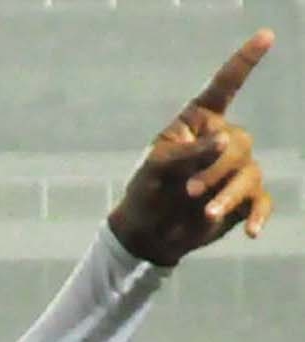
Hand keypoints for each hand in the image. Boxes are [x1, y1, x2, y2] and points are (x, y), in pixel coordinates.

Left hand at [109, 30, 273, 265]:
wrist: (148, 234)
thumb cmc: (147, 192)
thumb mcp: (157, 169)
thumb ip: (189, 154)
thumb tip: (226, 142)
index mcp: (199, 123)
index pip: (224, 87)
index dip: (245, 61)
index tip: (267, 35)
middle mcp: (223, 141)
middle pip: (239, 143)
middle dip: (218, 167)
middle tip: (190, 190)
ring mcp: (235, 170)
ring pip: (249, 173)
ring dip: (229, 193)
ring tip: (206, 213)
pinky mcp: (242, 200)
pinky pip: (260, 202)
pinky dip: (257, 216)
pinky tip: (250, 232)